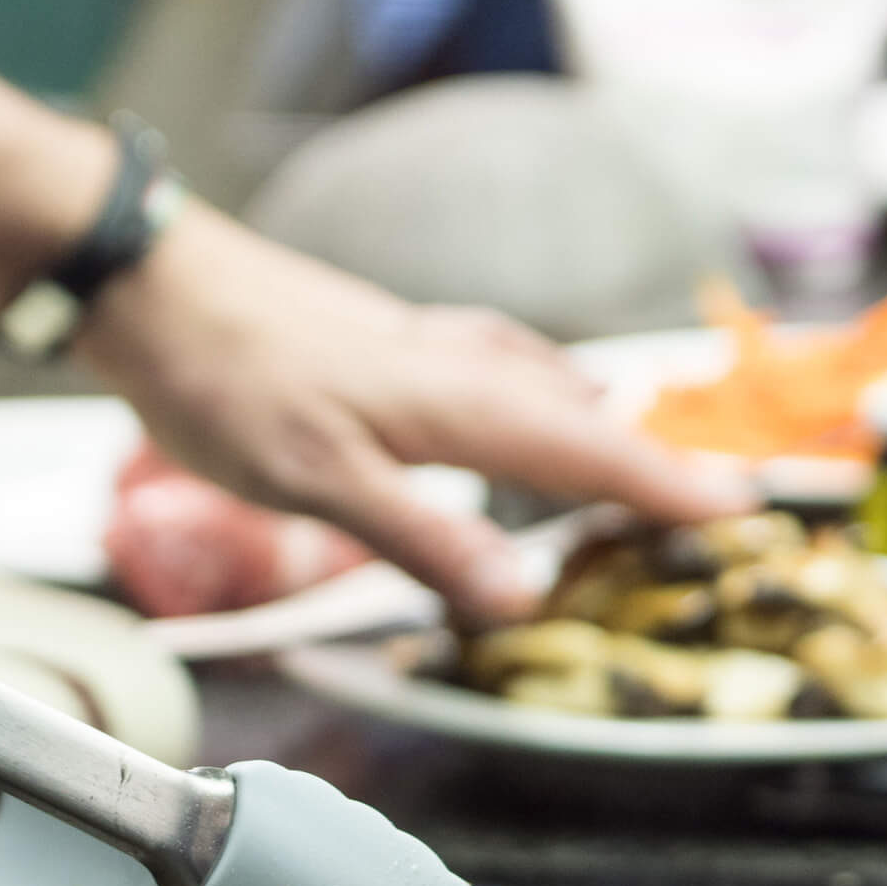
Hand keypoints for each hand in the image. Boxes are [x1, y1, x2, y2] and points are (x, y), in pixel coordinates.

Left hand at [78, 202, 756, 623]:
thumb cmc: (227, 382)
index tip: (733, 511)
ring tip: (623, 444)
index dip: (661, 485)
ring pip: (529, 383)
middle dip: (639, 458)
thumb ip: (420, 537)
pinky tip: (503, 388)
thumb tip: (516, 598)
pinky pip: (484, 366)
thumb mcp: (320, 483)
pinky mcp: (378, 344)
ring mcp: (415, 349)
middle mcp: (451, 366)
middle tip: (700, 495)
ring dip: (583, 420)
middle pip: (573, 415)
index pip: (585, 450)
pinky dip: (522, 388)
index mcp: (453, 404)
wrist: (153, 287)